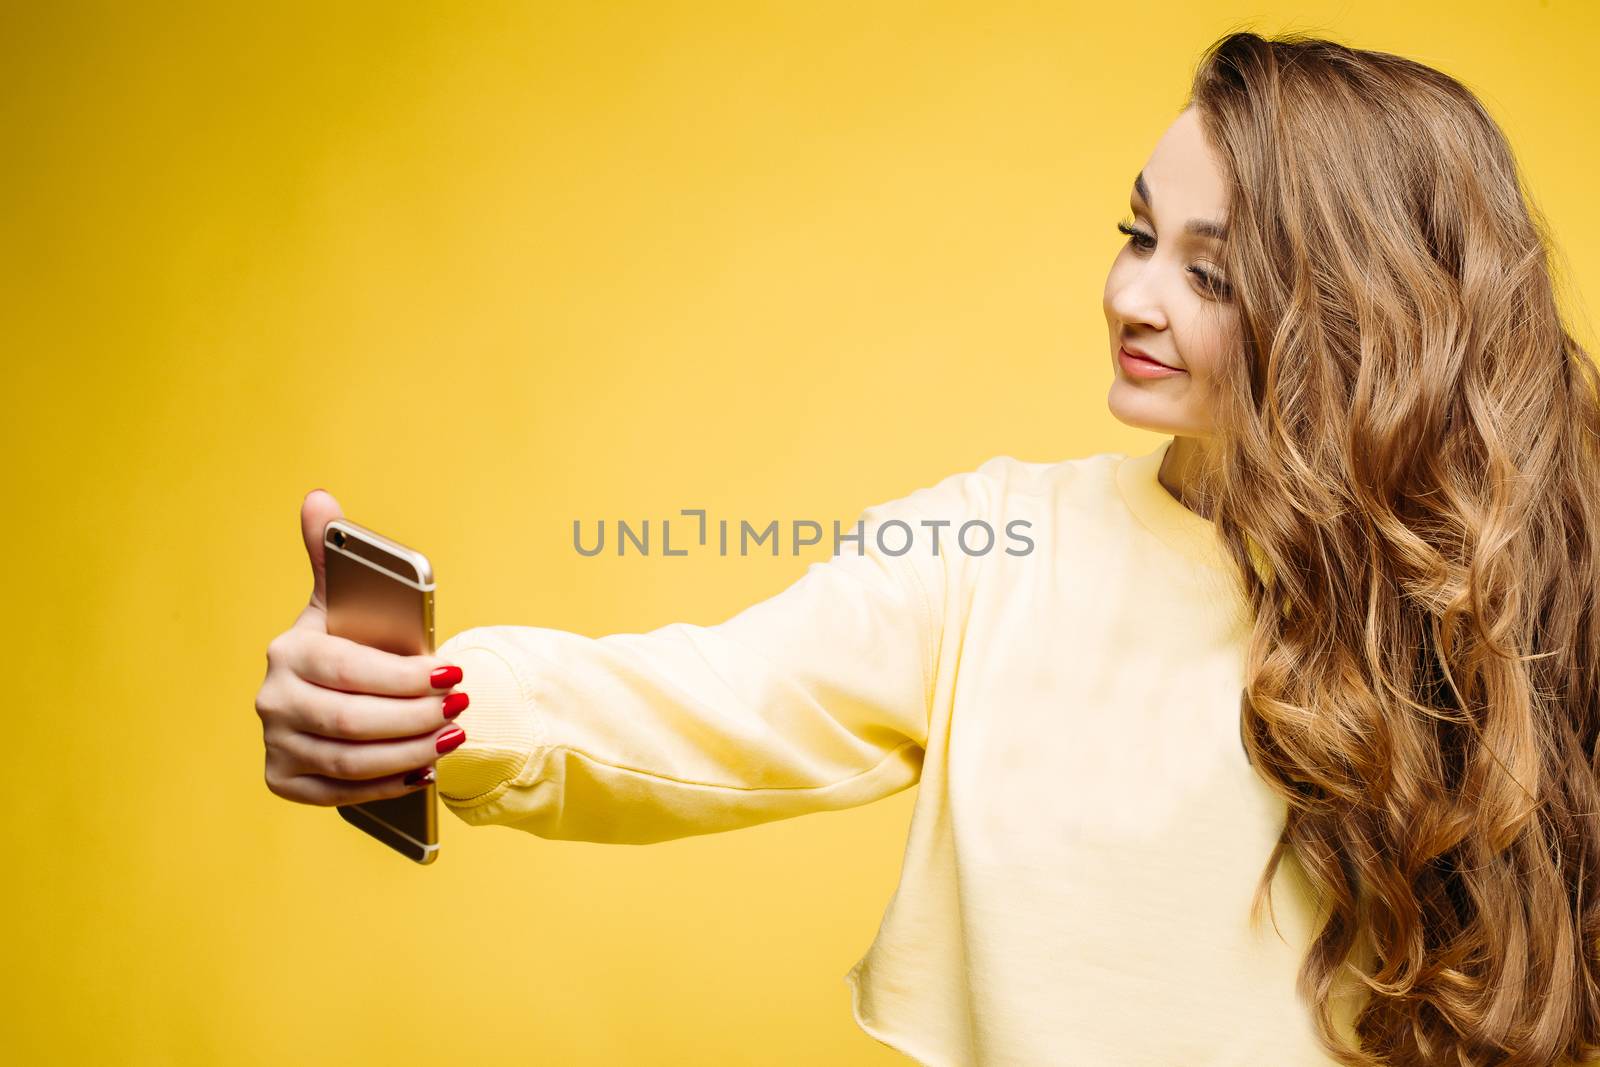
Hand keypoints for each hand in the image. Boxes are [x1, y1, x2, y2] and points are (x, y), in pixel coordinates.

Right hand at [254, 489, 467, 805]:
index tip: (451, 675)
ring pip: (350, 761)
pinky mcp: (285, 781)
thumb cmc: (343, 641)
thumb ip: (332, 552)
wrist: (317, 694)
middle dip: (415, 717)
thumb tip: (319, 498)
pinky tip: (424, 771)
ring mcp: (275, 744)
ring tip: (452, 736)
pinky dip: (387, 785)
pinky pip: (340, 794)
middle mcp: (272, 701)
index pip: (350, 670)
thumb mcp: (338, 599)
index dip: (404, 677)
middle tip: (460, 709)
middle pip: (352, 720)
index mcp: (288, 651)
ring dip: (410, 752)